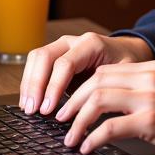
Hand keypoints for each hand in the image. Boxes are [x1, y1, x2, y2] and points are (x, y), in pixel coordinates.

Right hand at [18, 32, 153, 115]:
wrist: (127, 52)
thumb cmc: (126, 64)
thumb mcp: (123, 76)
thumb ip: (106, 90)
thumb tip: (87, 114)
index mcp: (91, 44)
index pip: (65, 63)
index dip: (54, 87)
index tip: (48, 109)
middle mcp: (73, 41)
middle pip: (44, 56)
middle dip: (35, 85)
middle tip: (32, 110)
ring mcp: (62, 46)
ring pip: (36, 58)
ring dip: (29, 84)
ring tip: (27, 108)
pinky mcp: (56, 55)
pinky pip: (37, 64)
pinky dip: (30, 82)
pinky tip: (30, 100)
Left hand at [55, 59, 154, 154]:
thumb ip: (146, 93)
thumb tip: (113, 107)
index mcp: (154, 68)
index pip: (105, 71)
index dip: (80, 88)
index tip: (69, 105)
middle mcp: (150, 78)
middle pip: (95, 82)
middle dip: (71, 103)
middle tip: (60, 120)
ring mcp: (151, 98)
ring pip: (97, 100)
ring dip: (77, 122)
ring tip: (70, 138)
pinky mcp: (153, 121)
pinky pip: (110, 128)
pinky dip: (92, 138)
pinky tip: (88, 148)